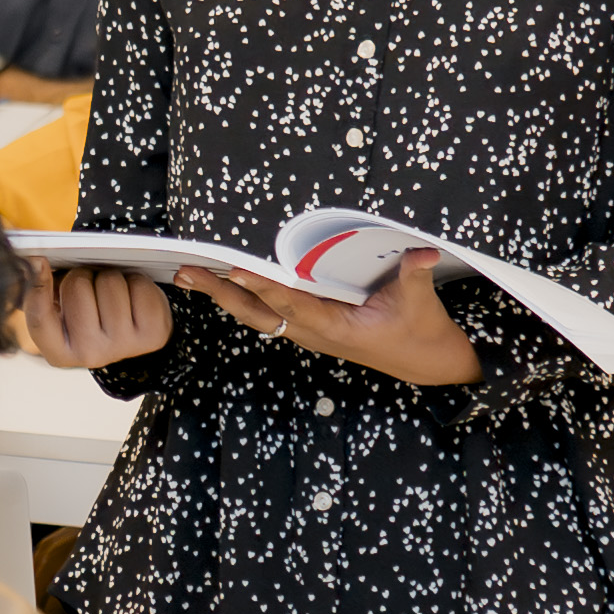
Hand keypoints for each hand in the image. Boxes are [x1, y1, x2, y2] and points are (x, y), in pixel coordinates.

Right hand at [18, 265, 173, 366]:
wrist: (131, 333)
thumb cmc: (90, 314)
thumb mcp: (61, 309)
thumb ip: (42, 291)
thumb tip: (33, 262)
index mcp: (59, 352)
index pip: (40, 318)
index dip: (37, 286)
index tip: (38, 260)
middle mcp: (90, 355)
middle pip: (77, 286)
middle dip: (82, 275)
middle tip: (89, 286)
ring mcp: (123, 346)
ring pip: (109, 282)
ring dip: (110, 276)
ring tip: (112, 292)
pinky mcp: (152, 335)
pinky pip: (138, 286)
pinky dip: (136, 282)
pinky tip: (133, 297)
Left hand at [177, 260, 476, 388]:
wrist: (426, 362)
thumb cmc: (420, 331)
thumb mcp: (419, 302)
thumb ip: (416, 273)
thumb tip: (423, 251)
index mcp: (336, 327)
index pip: (293, 305)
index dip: (265, 287)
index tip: (237, 269)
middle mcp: (314, 332)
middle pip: (257, 312)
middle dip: (221, 291)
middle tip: (187, 272)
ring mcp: (308, 332)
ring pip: (256, 315)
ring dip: (223, 295)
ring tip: (189, 276)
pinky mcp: (309, 328)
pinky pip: (266, 314)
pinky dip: (241, 297)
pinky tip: (221, 284)